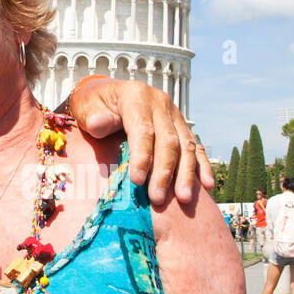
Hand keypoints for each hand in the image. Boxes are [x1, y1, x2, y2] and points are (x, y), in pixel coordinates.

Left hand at [66, 76, 212, 205]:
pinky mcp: (181, 125)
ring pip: (186, 145)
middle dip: (164, 171)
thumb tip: (98, 123)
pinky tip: (206, 185)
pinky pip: (195, 146)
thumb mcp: (87, 107)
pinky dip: (201, 166)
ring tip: (183, 198)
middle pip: (168, 140)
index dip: (142, 155)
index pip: (142, 128)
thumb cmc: (94, 105)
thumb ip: (95, 117)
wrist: (106, 94)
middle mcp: (160, 103)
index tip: (137, 181)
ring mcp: (174, 114)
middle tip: (157, 198)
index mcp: (136, 96)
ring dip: (185, 174)